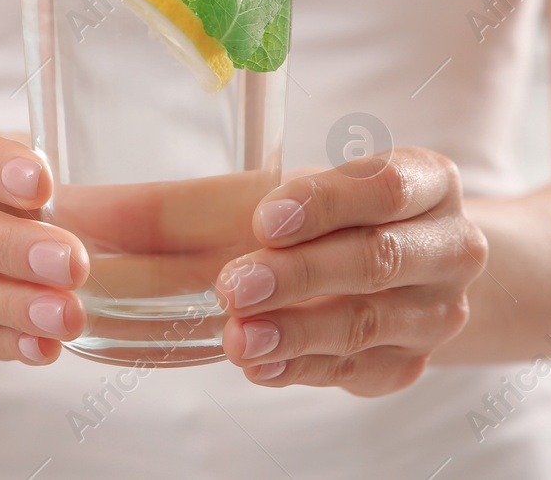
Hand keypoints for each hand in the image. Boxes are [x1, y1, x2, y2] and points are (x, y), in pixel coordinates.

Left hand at [214, 148, 486, 395]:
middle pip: (377, 259)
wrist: (416, 268)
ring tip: (237, 335)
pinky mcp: (409, 364)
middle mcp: (449, 247)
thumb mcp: (298, 188)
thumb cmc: (341, 214)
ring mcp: (436, 312)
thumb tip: (101, 208)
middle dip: (300, 273)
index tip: (264, 218)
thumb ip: (218, 197)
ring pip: (367, 322)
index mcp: (429, 182)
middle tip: (233, 283)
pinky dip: (303, 367)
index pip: (384, 187)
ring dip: (297, 330)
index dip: (325, 203)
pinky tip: (259, 363)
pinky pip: (355, 369)